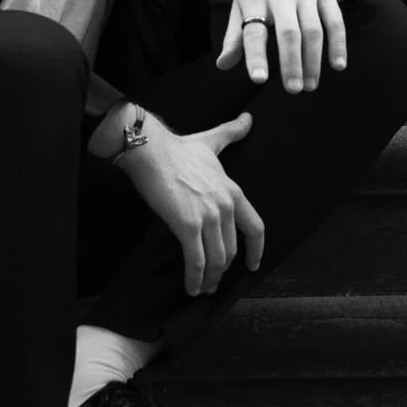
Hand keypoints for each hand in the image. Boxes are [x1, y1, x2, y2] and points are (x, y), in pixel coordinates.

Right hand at [116, 112, 263, 295]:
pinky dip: (194, 278)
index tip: (252, 265)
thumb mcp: (211, 142)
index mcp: (234, 191)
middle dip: (223, 270)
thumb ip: (231, 133)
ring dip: (209, 278)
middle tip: (213, 281)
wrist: (150, 150)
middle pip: (232, 250)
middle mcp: (226, 206)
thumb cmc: (178, 148)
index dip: (256, 250)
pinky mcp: (187, 225)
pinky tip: (190, 287)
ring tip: (201, 287)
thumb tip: (248, 119)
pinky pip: (196, 260)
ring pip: (216, 259)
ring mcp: (208, 216)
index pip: (256, 227)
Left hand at [217, 0, 347, 91]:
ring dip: (313, 60)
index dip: (256, 56)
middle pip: (288, 33)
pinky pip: (334, 20)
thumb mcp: (240, 3)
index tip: (259, 79)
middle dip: (292, 64)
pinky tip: (338, 64)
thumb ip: (235, 36)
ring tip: (311, 84)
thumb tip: (223, 65)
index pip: (254, 31)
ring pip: (313, 30)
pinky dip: (338, 43)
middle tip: (293, 89)